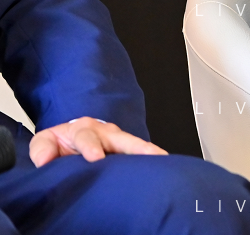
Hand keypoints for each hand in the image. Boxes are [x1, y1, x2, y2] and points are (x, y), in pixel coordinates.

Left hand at [29, 117, 166, 166]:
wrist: (70, 141)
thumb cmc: (59, 143)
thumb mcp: (44, 142)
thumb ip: (42, 149)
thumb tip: (47, 161)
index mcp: (83, 129)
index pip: (87, 137)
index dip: (91, 147)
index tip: (95, 158)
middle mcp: (106, 132)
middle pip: (123, 139)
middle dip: (137, 147)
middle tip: (150, 154)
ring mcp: (119, 141)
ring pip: (136, 146)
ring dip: (149, 152)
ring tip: (163, 159)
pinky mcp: (126, 151)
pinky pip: (139, 155)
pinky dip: (150, 159)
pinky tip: (162, 165)